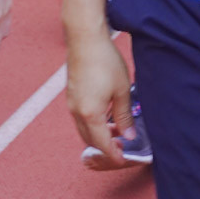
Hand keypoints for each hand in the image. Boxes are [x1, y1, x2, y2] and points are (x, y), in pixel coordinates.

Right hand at [65, 31, 135, 168]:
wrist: (85, 38)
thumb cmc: (105, 61)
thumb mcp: (121, 90)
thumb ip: (125, 115)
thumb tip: (128, 134)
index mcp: (90, 114)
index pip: (102, 144)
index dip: (113, 154)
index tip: (122, 160)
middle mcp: (76, 112)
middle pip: (90, 139)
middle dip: (105, 146)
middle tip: (121, 146)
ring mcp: (71, 103)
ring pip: (83, 129)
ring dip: (98, 134)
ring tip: (115, 129)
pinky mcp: (71, 94)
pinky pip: (80, 117)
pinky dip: (91, 123)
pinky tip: (104, 114)